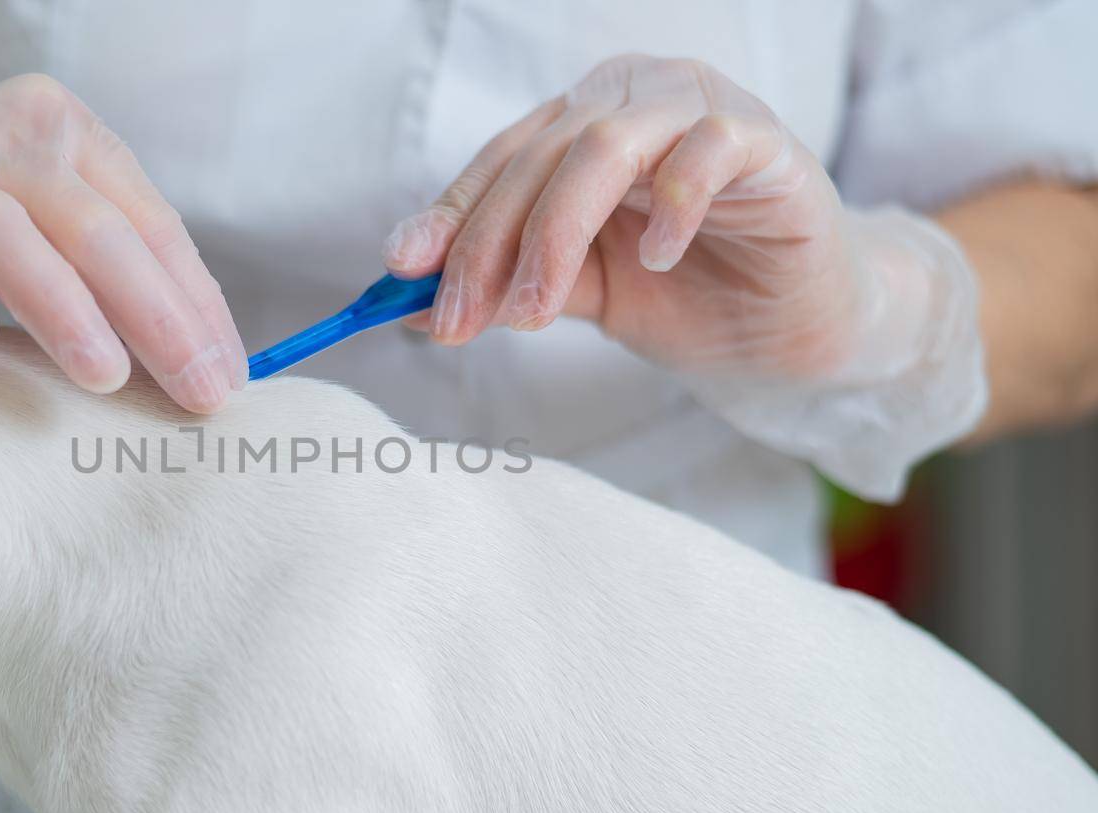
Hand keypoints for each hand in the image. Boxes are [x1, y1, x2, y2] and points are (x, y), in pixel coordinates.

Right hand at [0, 75, 244, 412]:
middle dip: (154, 317)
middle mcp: (5, 136)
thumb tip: (209, 367)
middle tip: (195, 392)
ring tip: (106, 375)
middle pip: (93, 230)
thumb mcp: (55, 216)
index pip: (150, 225)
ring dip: (61, 309)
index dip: (195, 306)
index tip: (225, 379)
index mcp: (71, 134)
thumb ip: (122, 268)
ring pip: (4, 235)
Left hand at [383, 54, 983, 498]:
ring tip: (535, 312)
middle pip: (539, 156)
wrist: (793, 331)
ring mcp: (702, 110)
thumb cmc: (684, 297)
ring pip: (603, 147)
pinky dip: (668, 205)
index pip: (501, 161)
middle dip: (489, 246)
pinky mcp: (766, 140)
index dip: (448, 218)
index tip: (403, 277)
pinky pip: (705, 151)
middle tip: (459, 323)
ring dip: (555, 235)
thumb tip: (410, 292)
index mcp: (584, 122)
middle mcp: (635, 98)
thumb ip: (509, 279)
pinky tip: (653, 260)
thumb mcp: (580, 291)